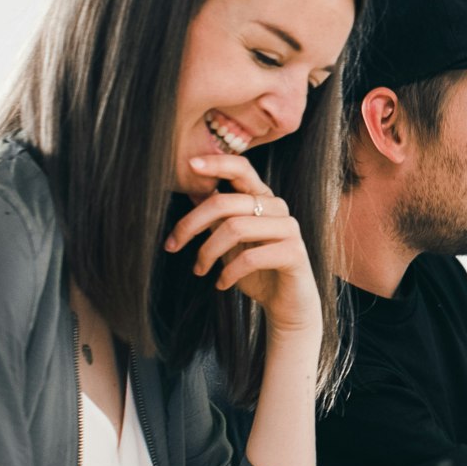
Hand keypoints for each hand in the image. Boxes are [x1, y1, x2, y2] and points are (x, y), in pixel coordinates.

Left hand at [165, 154, 317, 335]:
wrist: (287, 302)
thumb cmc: (256, 270)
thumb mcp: (229, 241)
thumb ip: (217, 217)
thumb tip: (192, 193)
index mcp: (262, 199)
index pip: (242, 169)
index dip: (217, 163)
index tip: (190, 165)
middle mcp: (278, 208)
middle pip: (226, 202)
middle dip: (191, 224)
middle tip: (172, 245)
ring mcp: (289, 229)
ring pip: (235, 228)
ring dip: (207, 252)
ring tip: (199, 270)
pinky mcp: (294, 253)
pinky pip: (250, 258)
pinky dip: (227, 273)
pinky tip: (220, 284)